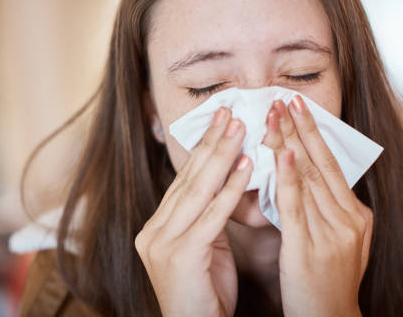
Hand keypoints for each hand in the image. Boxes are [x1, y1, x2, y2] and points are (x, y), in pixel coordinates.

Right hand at [135, 107, 252, 316]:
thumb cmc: (205, 292)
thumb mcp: (204, 247)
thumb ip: (208, 215)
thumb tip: (230, 179)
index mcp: (157, 226)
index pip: (183, 179)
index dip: (203, 149)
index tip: (220, 121)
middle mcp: (154, 230)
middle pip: (188, 177)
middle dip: (211, 142)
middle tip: (229, 111)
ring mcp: (163, 243)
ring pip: (198, 189)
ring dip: (222, 155)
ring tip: (240, 127)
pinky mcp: (181, 255)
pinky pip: (212, 214)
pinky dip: (232, 188)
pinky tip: (248, 166)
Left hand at [262, 96, 372, 316]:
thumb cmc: (326, 281)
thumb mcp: (336, 240)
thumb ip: (325, 209)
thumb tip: (301, 175)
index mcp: (356, 215)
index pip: (331, 165)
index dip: (313, 134)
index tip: (298, 107)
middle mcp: (349, 219)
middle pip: (320, 164)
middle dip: (301, 128)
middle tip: (283, 98)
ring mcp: (332, 233)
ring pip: (307, 178)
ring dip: (288, 143)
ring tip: (272, 115)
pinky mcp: (310, 247)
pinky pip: (297, 205)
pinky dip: (288, 176)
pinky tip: (279, 153)